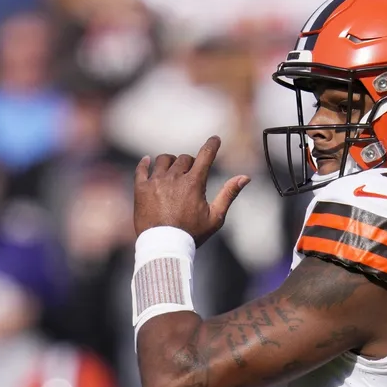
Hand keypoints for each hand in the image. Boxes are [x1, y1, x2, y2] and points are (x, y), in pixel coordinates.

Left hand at [133, 136, 250, 245]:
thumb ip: (229, 194)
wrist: (164, 247)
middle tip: (190, 174)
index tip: (215, 139)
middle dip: (190, 163)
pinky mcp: (141, 189)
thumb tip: (245, 177)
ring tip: (172, 172)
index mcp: (194, 183)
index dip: (212, 145)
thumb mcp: (215, 217)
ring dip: (170, 162)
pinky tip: (147, 162)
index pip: (205, 155)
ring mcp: (156, 182)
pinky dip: (145, 163)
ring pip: (163, 160)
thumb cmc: (192, 234)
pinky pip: (142, 168)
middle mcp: (174, 178)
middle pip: (184, 159)